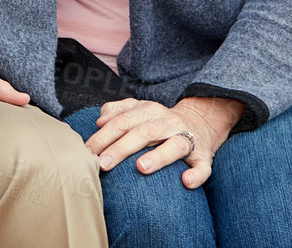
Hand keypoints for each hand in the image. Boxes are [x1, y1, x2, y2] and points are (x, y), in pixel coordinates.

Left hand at [82, 96, 243, 187]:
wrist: (202, 121)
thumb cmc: (160, 121)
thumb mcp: (139, 110)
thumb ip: (118, 111)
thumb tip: (100, 120)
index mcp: (149, 110)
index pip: (122, 122)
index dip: (103, 136)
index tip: (87, 152)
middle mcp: (168, 122)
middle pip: (143, 133)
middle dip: (121, 148)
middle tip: (103, 164)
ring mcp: (188, 138)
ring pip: (174, 145)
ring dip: (158, 156)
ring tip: (141, 167)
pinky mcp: (204, 156)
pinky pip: (203, 166)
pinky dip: (197, 174)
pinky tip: (186, 182)